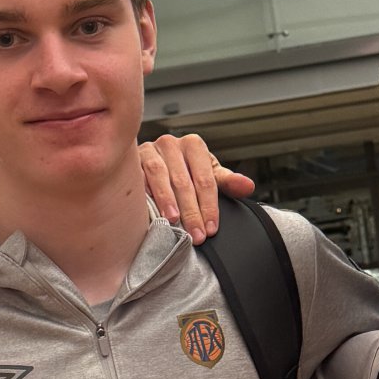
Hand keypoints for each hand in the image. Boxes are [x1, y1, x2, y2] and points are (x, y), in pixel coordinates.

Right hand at [139, 133, 254, 243]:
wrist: (156, 163)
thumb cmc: (186, 171)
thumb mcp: (209, 176)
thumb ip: (228, 182)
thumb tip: (248, 186)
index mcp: (193, 145)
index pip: (205, 179)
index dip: (209, 206)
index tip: (210, 228)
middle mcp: (170, 143)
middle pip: (184, 180)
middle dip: (191, 211)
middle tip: (196, 235)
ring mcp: (149, 149)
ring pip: (160, 176)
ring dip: (168, 201)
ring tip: (173, 222)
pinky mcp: (130, 160)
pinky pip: (137, 176)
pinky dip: (144, 193)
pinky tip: (150, 209)